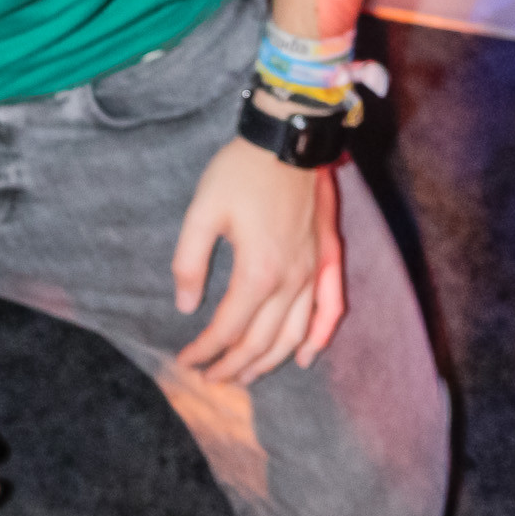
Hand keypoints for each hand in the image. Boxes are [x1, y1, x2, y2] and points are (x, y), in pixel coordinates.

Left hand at [171, 138, 343, 384]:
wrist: (287, 138)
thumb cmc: (241, 172)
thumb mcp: (202, 211)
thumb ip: (190, 261)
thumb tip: (186, 304)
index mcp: (258, 272)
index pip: (228, 328)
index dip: (205, 350)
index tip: (185, 360)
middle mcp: (290, 281)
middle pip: (261, 341)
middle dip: (233, 365)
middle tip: (209, 376)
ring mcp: (313, 272)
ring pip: (293, 335)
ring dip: (269, 361)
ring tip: (244, 376)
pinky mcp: (325, 259)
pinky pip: (329, 309)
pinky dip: (318, 338)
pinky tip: (306, 356)